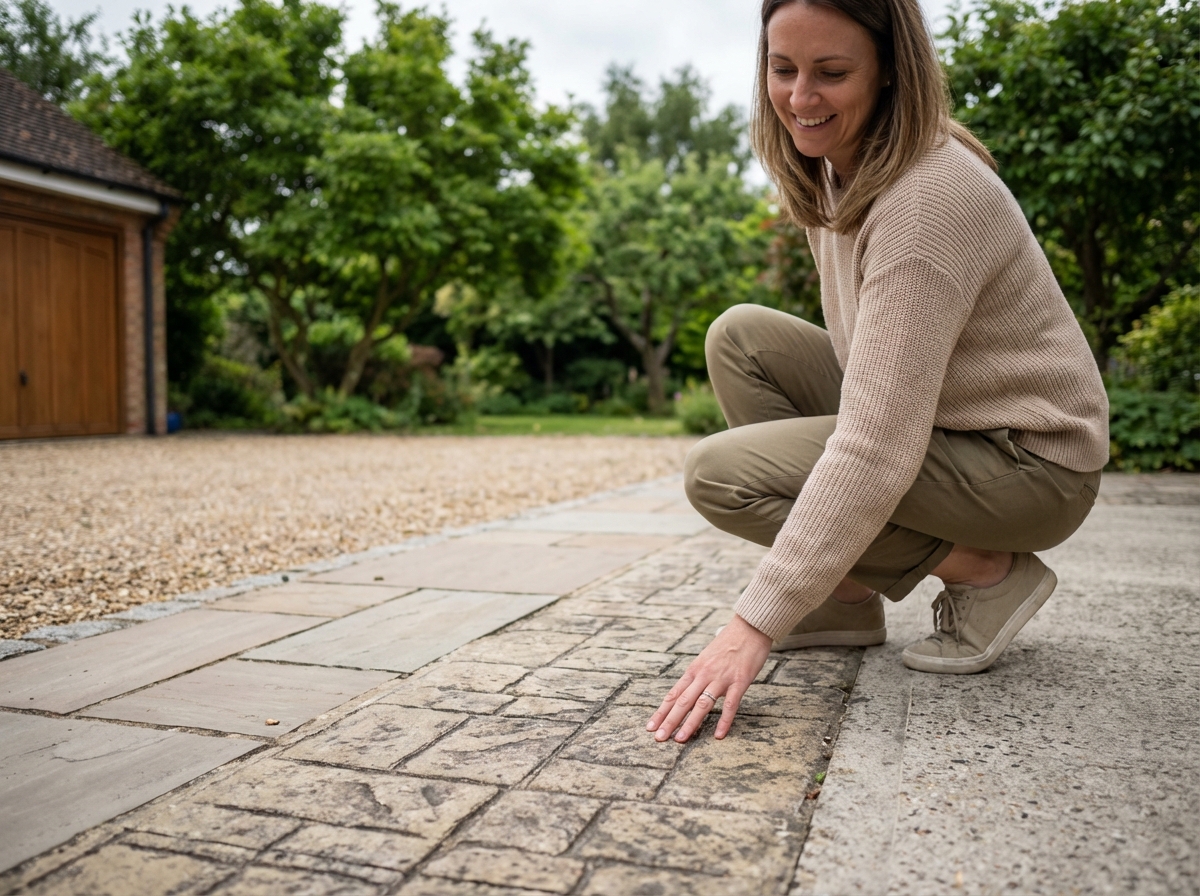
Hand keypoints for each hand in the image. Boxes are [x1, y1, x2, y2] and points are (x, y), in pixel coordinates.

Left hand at [646, 614, 771, 742]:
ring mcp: (721, 678)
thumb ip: (697, 675)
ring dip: (690, 723)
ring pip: (702, 704)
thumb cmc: (728, 643)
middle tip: (659, 738)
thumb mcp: (706, 657)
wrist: (749, 627)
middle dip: (670, 721)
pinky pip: (731, 705)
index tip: (651, 726)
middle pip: (683, 701)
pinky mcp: (740, 681)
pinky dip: (724, 720)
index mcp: (694, 669)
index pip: (674, 694)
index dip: (662, 711)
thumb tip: (686, 691)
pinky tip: (718, 735)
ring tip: (680, 740)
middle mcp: (704, 674)